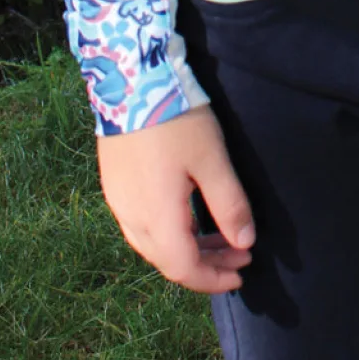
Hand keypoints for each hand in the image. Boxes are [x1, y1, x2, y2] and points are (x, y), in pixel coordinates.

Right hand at [96, 104, 254, 292]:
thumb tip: (244, 243)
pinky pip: (141, 226)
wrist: (131, 81)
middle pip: (168, 261)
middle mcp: (131, 218)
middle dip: (206, 265)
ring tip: (219, 238)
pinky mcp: (113, 186)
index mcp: (156, 218)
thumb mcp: (212, 160)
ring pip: (153, 245)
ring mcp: (118, 202)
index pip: (184, 269)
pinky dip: (169, 233)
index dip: (213, 279)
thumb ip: (230, 205)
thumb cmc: (177, 120)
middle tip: (239, 252)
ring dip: (187, 249)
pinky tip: (187, 217)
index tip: (241, 273)